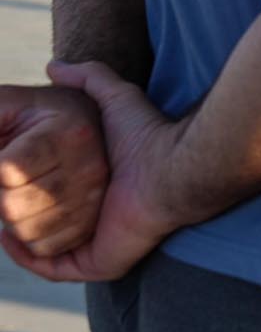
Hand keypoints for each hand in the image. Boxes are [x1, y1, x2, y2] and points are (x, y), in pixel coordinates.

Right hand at [0, 61, 184, 283]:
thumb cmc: (149, 133)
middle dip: (9, 208)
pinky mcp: (94, 262)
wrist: (173, 168)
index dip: (16, 185)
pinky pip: (48, 267)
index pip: (45, 194)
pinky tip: (6, 232)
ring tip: (1, 208)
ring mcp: (94, 242)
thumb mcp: (114, 97)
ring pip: (37, 243)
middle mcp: (93, 216)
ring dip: (15, 228)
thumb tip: (54, 65)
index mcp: (95, 188)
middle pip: (35, 221)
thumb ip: (89, 77)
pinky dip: (23, 254)